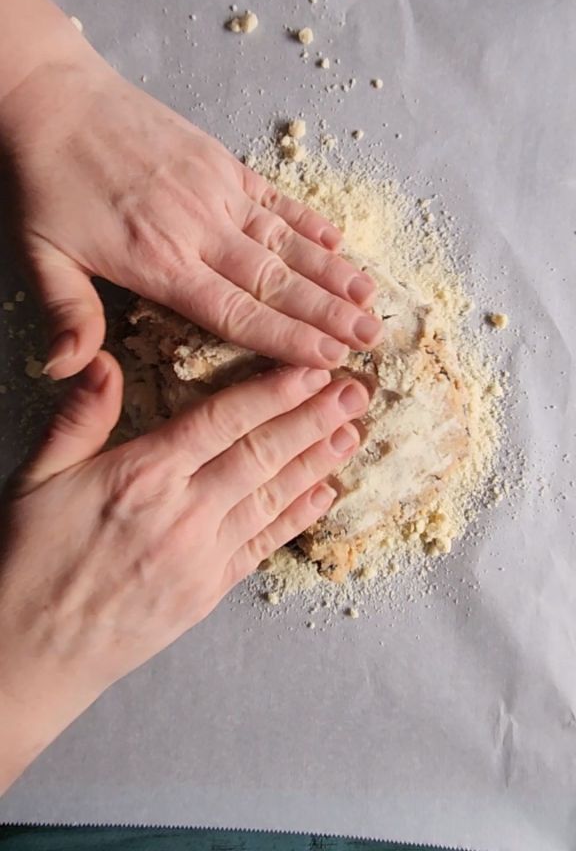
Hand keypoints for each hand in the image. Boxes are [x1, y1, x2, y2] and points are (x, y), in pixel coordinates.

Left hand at [0, 47, 381, 378]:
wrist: (53, 97)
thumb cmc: (44, 182)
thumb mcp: (39, 256)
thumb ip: (66, 315)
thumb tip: (68, 371)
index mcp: (159, 262)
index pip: (237, 312)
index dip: (289, 338)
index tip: (330, 360)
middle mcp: (200, 229)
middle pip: (276, 282)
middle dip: (329, 314)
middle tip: (373, 338)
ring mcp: (216, 191)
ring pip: (285, 242)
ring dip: (332, 272)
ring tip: (371, 299)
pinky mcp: (220, 162)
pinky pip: (274, 197)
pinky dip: (307, 220)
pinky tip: (337, 239)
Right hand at [0, 354, 368, 791]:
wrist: (29, 656)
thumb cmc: (28, 562)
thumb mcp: (37, 477)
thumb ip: (80, 416)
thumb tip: (100, 359)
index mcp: (142, 475)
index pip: (223, 421)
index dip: (273, 392)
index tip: (311, 370)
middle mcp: (183, 513)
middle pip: (262, 454)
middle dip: (314, 419)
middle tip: (356, 392)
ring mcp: (202, 557)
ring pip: (272, 497)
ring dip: (317, 462)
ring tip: (352, 433)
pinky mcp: (208, 592)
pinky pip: (263, 545)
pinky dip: (296, 516)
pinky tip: (322, 494)